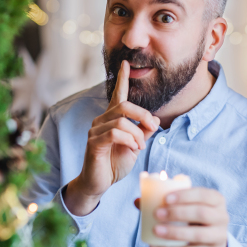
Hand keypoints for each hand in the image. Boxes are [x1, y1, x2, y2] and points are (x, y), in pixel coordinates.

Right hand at [64, 60, 159, 215]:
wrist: (99, 183)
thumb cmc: (115, 163)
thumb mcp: (135, 146)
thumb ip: (143, 132)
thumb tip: (153, 119)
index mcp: (112, 119)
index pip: (117, 95)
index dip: (121, 78)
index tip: (125, 63)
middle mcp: (101, 120)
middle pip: (125, 106)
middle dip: (143, 116)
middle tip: (153, 129)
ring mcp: (95, 130)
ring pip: (122, 121)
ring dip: (138, 135)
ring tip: (140, 147)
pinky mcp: (93, 142)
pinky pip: (114, 133)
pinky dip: (129, 140)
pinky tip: (133, 149)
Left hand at [134, 188, 228, 246]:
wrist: (211, 245)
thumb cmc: (194, 219)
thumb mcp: (186, 207)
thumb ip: (165, 202)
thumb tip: (138, 201)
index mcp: (216, 200)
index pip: (203, 194)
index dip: (185, 195)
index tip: (165, 198)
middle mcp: (222, 217)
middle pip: (202, 213)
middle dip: (178, 213)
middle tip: (157, 213)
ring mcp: (219, 237)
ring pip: (198, 234)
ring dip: (175, 232)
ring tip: (156, 230)